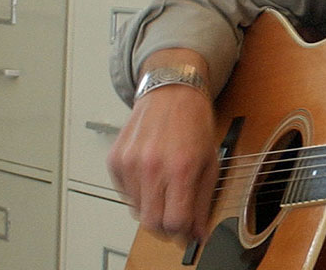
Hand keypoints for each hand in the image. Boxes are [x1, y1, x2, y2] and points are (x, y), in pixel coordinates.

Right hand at [107, 76, 218, 246]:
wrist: (171, 91)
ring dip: (152, 206)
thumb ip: (203, 202)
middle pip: (151, 223)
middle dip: (165, 225)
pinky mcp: (115, 160)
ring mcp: (129, 164)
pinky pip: (124, 194)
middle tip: (175, 213)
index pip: (174, 221)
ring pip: (137, 211)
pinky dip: (138, 192)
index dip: (182, 231)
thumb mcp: (210, 161)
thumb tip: (198, 234)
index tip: (186, 228)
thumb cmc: (194, 122)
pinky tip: (151, 173)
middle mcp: (152, 167)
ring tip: (165, 184)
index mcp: (181, 168)